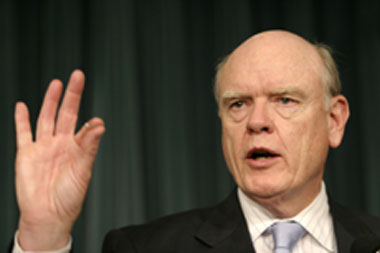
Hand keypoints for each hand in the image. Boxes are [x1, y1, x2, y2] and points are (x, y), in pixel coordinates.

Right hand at [14, 70, 104, 249]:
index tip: (97, 120)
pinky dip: (21, 119)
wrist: (47, 215)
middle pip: (66, 113)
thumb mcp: (83, 169)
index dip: (90, 122)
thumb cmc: (69, 197)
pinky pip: (23, 132)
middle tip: (77, 76)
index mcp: (77, 148)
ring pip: (46, 117)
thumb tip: (99, 125)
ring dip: (50, 100)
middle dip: (71, 95)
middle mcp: (60, 144)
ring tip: (57, 84)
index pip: (84, 127)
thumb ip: (89, 146)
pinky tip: (23, 106)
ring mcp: (43, 147)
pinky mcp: (26, 153)